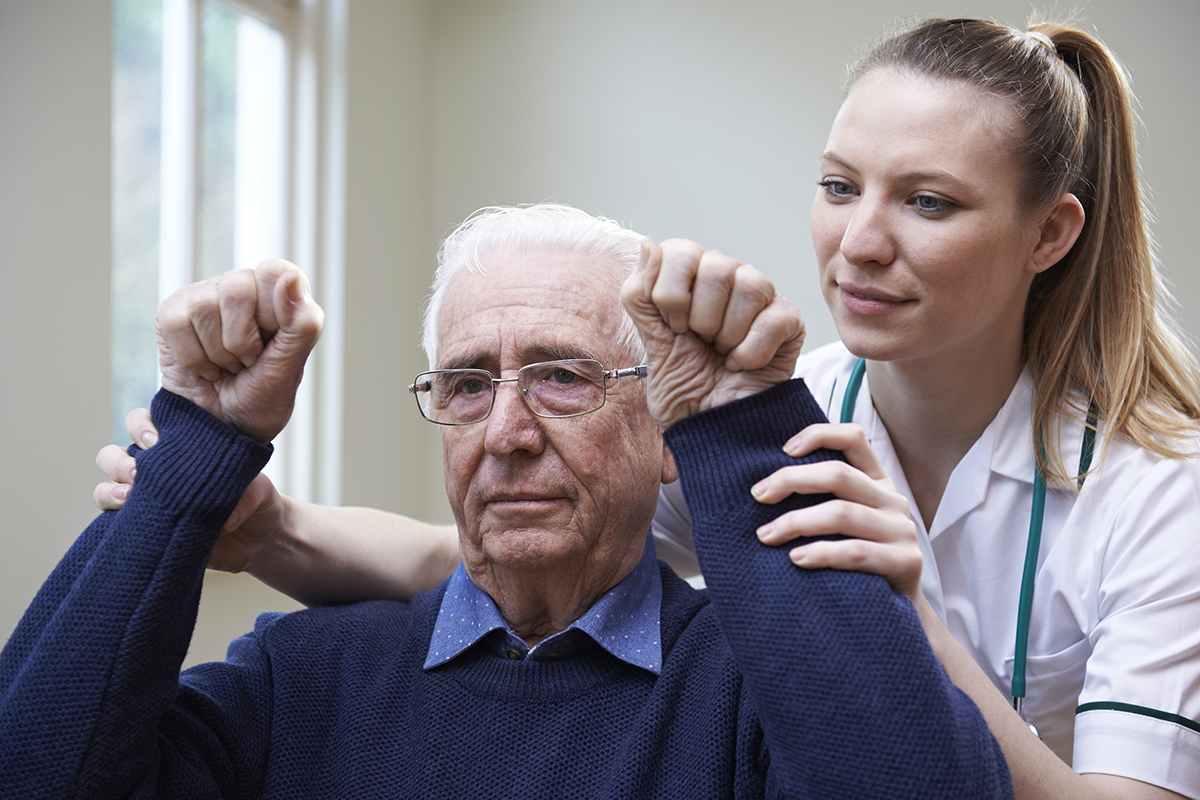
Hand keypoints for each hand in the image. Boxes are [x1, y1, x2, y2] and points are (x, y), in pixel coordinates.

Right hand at [94, 410, 289, 573]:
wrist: (260, 540)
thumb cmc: (257, 501)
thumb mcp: (260, 490)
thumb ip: (247, 494)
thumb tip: (226, 518)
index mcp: (180, 449)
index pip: (146, 424)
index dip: (141, 426)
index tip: (156, 440)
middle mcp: (158, 471)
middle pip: (114, 454)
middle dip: (118, 460)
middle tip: (139, 472)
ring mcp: (149, 500)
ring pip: (107, 486)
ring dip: (110, 489)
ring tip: (131, 496)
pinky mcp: (147, 529)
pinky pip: (112, 521)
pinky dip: (111, 517)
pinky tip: (126, 518)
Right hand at [156, 260, 323, 442]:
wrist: (223, 430)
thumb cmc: (262, 398)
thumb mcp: (290, 369)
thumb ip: (302, 324)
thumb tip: (291, 277)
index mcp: (279, 294)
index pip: (274, 272)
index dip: (273, 313)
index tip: (272, 344)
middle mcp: (242, 287)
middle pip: (237, 290)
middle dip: (242, 342)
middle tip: (247, 362)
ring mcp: (204, 296)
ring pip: (204, 307)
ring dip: (217, 354)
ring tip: (226, 367)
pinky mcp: (172, 313)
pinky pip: (176, 322)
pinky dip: (192, 358)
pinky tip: (204, 368)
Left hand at [620, 238, 803, 428]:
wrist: (714, 427)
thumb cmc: (684, 386)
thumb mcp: (650, 342)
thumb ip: (640, 294)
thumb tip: (647, 243)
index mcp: (690, 278)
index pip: (680, 250)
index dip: (672, 293)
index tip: (674, 328)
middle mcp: (726, 279)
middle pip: (716, 265)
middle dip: (700, 317)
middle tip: (700, 343)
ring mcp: (761, 297)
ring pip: (750, 284)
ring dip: (728, 333)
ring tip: (722, 353)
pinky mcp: (789, 321)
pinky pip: (773, 319)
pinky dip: (751, 352)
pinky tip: (742, 365)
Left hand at [751, 422, 922, 599]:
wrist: (898, 614)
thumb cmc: (856, 565)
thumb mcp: (844, 525)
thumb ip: (821, 500)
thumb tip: (764, 486)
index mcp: (877, 482)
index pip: (853, 439)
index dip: (819, 434)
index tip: (783, 450)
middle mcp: (892, 500)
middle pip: (839, 474)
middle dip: (792, 481)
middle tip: (758, 496)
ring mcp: (901, 530)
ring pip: (842, 513)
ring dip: (797, 522)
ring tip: (766, 535)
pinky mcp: (905, 562)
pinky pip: (856, 552)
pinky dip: (822, 553)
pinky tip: (796, 559)